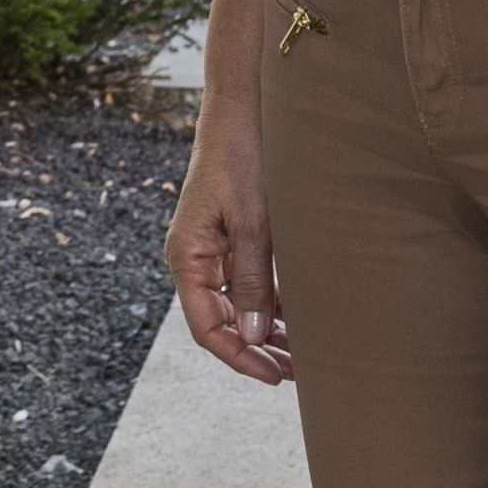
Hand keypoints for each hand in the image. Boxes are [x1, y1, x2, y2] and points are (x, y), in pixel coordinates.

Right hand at [166, 0, 290, 383]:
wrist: (241, 111)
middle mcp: (193, 258)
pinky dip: (268, 305)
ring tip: (300, 355)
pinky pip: (244, 284)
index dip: (239, 357)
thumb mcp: (254, 223)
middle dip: (255, 351)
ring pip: (234, 306)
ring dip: (264, 332)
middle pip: (219, 322)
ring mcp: (210, 250)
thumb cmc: (244, 159)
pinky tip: (296, 319)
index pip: (207, 327)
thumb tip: (255, 338)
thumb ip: (254, 281)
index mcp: (188, 257)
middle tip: (296, 374)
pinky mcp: (227, 238)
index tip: (274, 376)